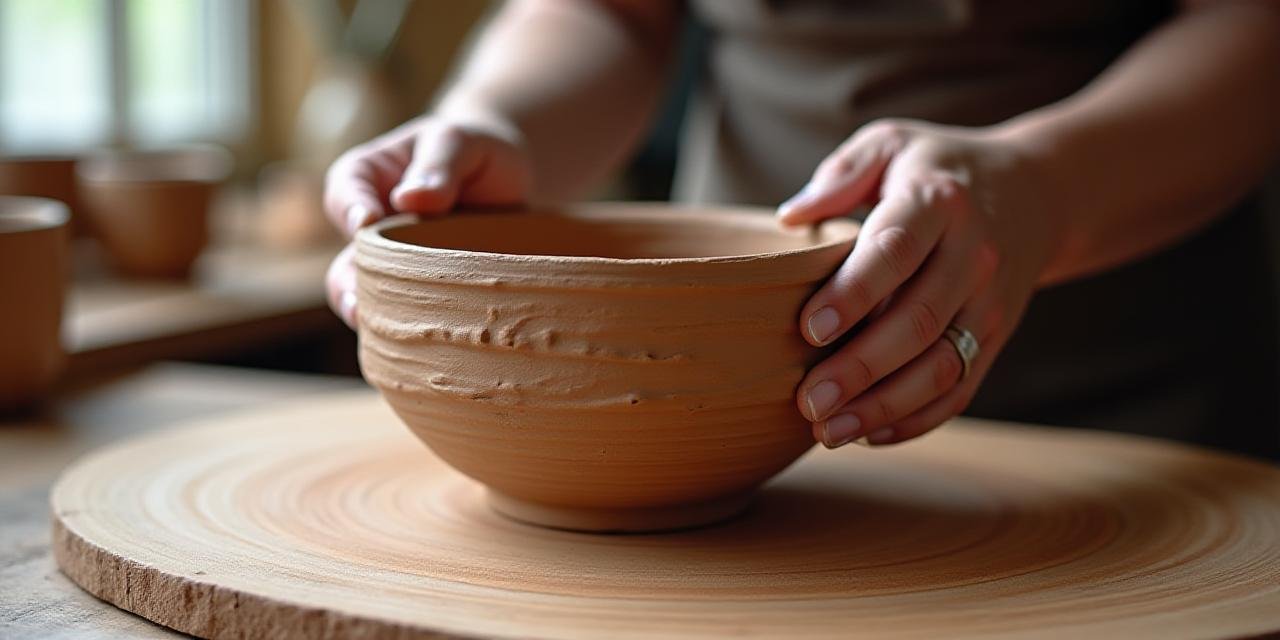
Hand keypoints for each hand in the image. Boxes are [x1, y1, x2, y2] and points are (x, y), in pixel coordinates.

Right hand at [323, 114, 532, 326]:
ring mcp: (393, 264)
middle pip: (347, 257)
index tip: (365, 222)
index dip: (351, 208)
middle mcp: (371, 227)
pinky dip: (411, 329)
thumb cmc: (475, 151)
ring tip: (380, 330)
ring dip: (372, 314)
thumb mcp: (460, 141)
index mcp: (367, 177)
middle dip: (349, 283)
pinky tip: (424, 344)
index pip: (346, 191)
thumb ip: (440, 165)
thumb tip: (412, 200)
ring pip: (369, 295)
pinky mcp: (421, 291)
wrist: (508, 180)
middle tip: (356, 301)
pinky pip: (406, 314)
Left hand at [778, 119, 1058, 447]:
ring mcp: (989, 302)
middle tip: (808, 401)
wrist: (1037, 192)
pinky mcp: (996, 336)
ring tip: (828, 432)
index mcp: (937, 202)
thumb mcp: (892, 144)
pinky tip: (870, 435)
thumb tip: (791, 216)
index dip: (854, 292)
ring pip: (942, 365)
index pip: (895, 251)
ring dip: (884, 406)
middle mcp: (971, 255)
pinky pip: (961, 387)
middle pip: (918, 320)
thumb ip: (841, 174)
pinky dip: (917, 418)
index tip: (808, 329)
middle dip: (861, 368)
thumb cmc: (937, 169)